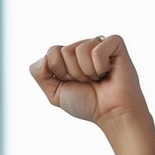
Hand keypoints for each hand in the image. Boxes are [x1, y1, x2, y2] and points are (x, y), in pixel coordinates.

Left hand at [29, 34, 147, 129]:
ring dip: (86, 72)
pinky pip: (97, 50)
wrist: (110, 112)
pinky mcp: (114, 42)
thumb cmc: (86, 103)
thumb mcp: (54, 92)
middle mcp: (82, 47)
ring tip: (97, 78)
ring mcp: (98, 43)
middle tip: (87, 82)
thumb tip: (46, 55)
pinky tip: (107, 71)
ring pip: (79, 49)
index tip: (72, 83)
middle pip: (64, 51)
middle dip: (73, 73)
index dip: (59, 72)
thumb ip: (40, 73)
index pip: (51, 52)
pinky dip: (100, 66)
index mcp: (68, 57)